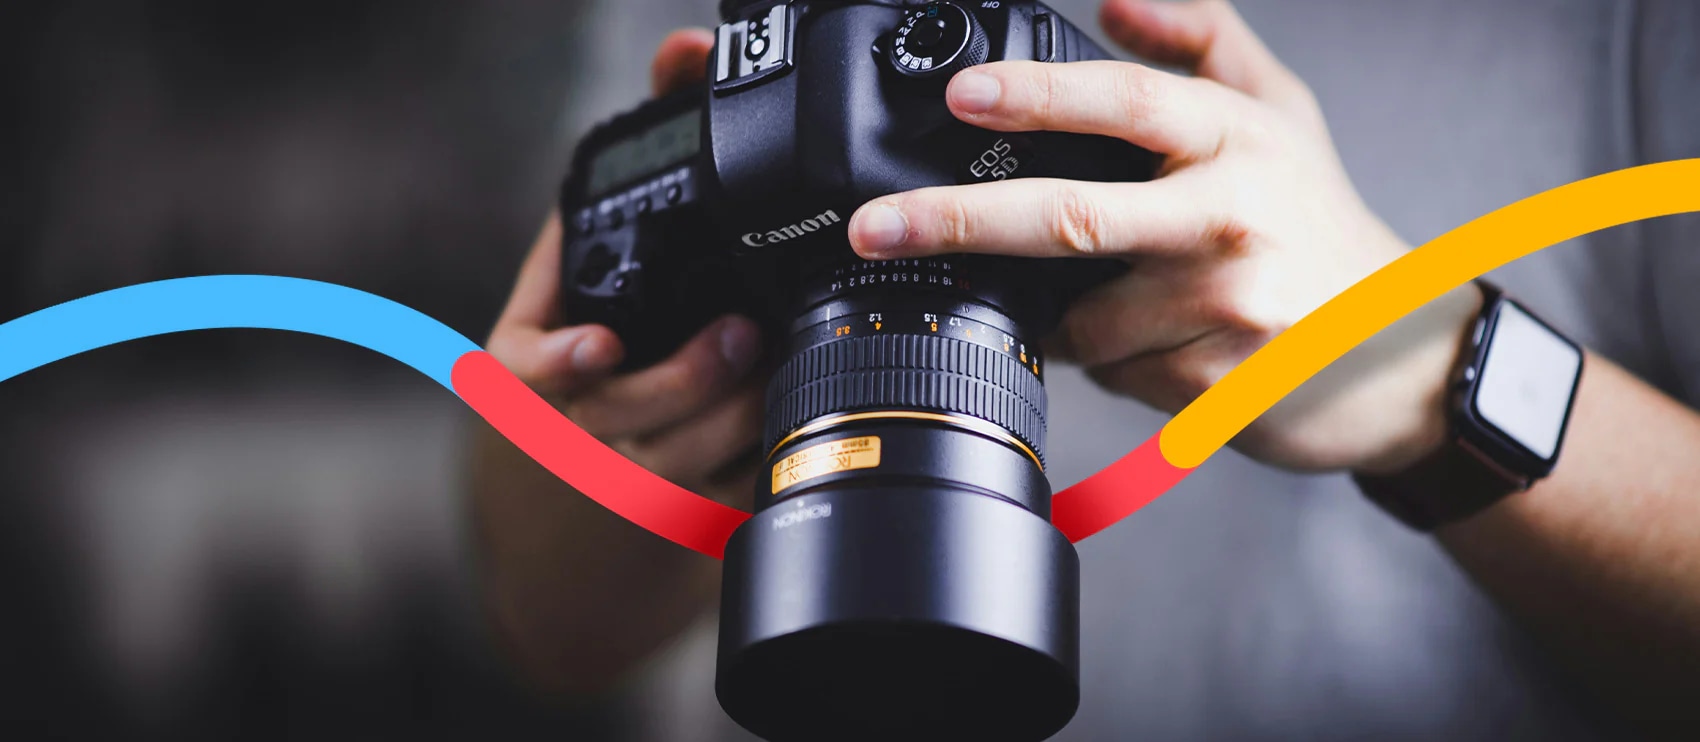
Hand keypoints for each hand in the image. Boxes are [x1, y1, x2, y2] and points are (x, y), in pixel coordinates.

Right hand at [488, 29, 763, 504]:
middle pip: (616, 423)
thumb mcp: (612, 225)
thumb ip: (649, 135)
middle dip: (681, 385)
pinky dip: (754, 468)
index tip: (600, 344)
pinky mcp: (682, 508)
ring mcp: (626, 471)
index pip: (523, 372)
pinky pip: (717, 500)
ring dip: (729, 427)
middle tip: (742, 336)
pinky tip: (792, 425)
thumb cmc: (617, 300)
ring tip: (778, 371)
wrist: (617, 420)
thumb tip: (686, 51)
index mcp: (535, 356)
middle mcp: (574, 419)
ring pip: (673, 469)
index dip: (556, 365)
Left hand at [845, 0, 1477, 473]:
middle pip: (1071, 215)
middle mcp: (1231, 216)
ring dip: (1063, 317)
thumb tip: (1112, 0)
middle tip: (876, 228)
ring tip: (1122, 302)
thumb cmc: (1320, 225)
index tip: (964, 95)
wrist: (1396, 355)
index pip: (1128, 101)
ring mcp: (1224, 305)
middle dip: (957, 221)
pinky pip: (1111, 373)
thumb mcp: (1280, 114)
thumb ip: (1201, 42)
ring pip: (1079, 318)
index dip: (1039, 92)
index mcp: (1237, 140)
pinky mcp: (1212, 384)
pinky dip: (1106, 361)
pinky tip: (1159, 345)